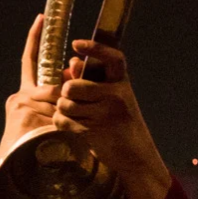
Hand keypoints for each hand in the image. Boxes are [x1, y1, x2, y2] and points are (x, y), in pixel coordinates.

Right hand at [0, 14, 60, 166]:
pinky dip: (58, 120)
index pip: (31, 59)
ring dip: (64, 114)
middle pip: (53, 83)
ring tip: (59, 133)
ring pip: (55, 96)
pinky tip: (52, 133)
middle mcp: (19, 95)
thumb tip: (73, 68)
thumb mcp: (55, 118)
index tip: (42, 17)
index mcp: (25, 94)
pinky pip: (51, 106)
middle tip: (67, 113)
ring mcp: (19, 102)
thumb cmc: (39, 149)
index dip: (36, 38)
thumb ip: (63, 93)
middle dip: (66, 97)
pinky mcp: (21, 109)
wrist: (17, 169)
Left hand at [55, 40, 170, 198]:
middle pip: (72, 87)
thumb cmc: (118, 121)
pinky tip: (73, 126)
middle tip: (72, 100)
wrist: (134, 154)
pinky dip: (63, 124)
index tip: (76, 43)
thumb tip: (72, 62)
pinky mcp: (95, 131)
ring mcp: (107, 114)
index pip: (113, 58)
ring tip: (75, 115)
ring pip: (65, 105)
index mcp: (122, 82)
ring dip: (63, 111)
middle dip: (65, 94)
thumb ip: (91, 79)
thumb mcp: (111, 97)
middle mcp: (117, 95)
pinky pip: (64, 121)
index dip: (95, 48)